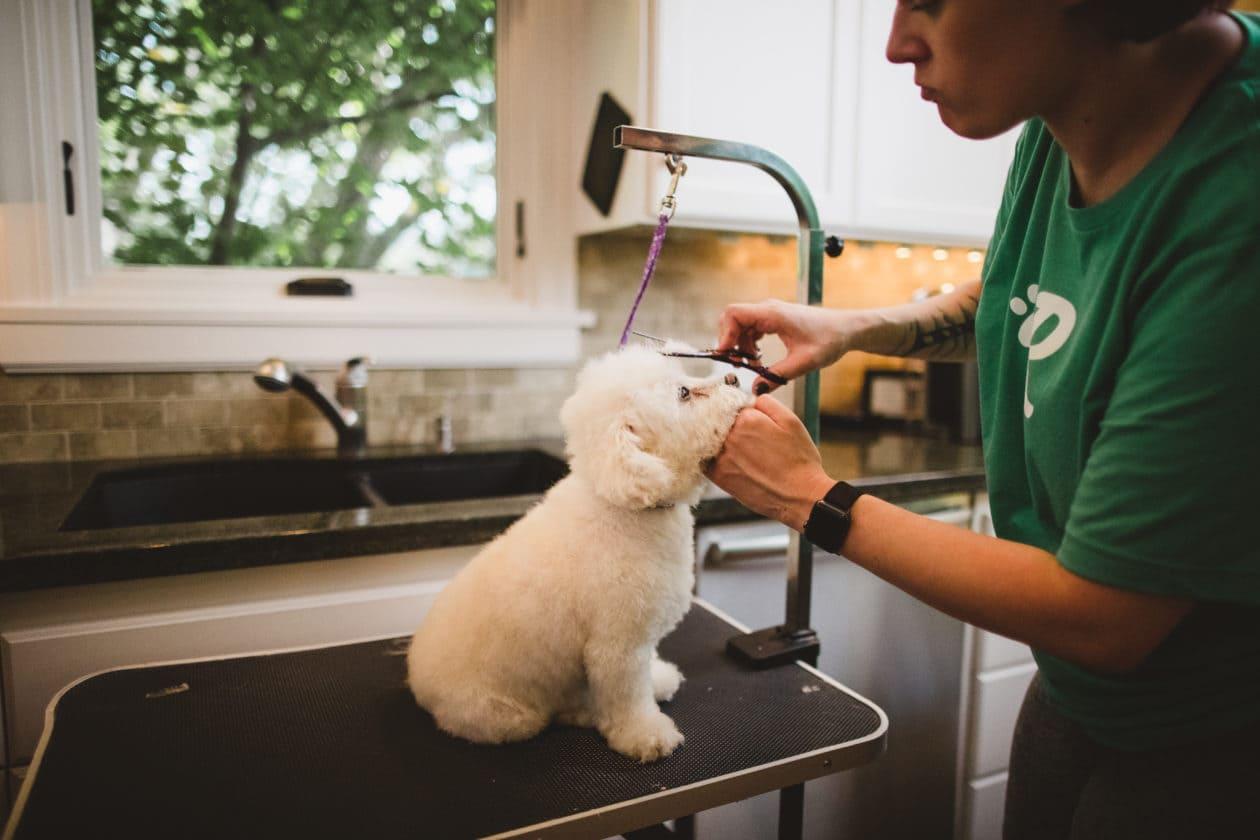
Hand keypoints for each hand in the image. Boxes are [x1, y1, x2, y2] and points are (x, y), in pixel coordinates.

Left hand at [706, 395, 834, 530]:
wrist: (799, 497)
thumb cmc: (799, 461)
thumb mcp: (791, 422)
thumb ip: (767, 403)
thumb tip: (750, 397)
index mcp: (747, 419)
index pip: (729, 403)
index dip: (735, 408)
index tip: (737, 413)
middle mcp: (730, 436)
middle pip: (717, 420)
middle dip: (724, 422)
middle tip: (741, 433)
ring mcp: (722, 457)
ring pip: (709, 439)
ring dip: (715, 438)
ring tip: (737, 447)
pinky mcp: (718, 476)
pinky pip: (705, 459)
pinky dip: (710, 456)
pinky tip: (724, 458)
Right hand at [715, 300, 851, 393]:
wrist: (847, 329)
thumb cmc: (830, 340)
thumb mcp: (804, 363)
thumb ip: (778, 376)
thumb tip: (756, 389)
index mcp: (772, 314)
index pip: (734, 314)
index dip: (724, 334)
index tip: (726, 356)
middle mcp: (768, 309)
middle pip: (733, 319)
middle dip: (729, 342)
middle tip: (737, 364)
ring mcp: (770, 313)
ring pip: (740, 326)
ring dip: (740, 346)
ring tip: (752, 366)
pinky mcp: (774, 320)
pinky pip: (751, 329)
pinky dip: (749, 344)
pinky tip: (759, 359)